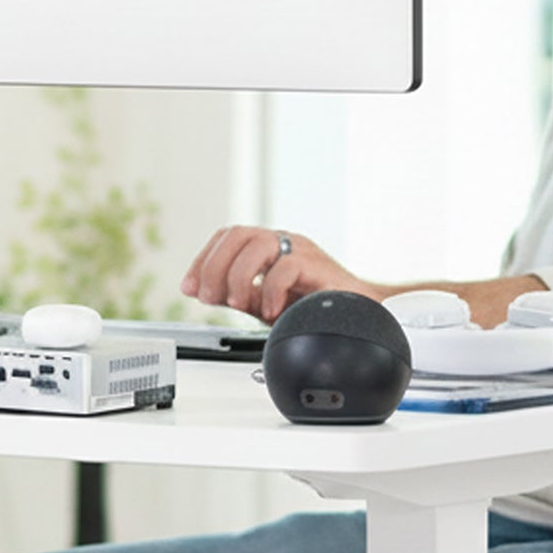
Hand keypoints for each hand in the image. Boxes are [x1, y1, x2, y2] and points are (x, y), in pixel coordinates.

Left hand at [180, 226, 379, 323]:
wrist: (363, 318)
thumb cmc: (316, 308)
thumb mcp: (266, 303)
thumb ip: (239, 294)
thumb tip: (203, 290)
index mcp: (268, 247)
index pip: (227, 238)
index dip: (203, 260)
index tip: (189, 288)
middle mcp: (283, 242)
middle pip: (237, 234)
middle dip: (214, 266)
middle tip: (207, 296)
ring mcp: (301, 251)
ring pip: (257, 244)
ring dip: (238, 276)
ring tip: (238, 304)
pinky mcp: (319, 266)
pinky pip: (287, 266)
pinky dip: (270, 290)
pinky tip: (269, 312)